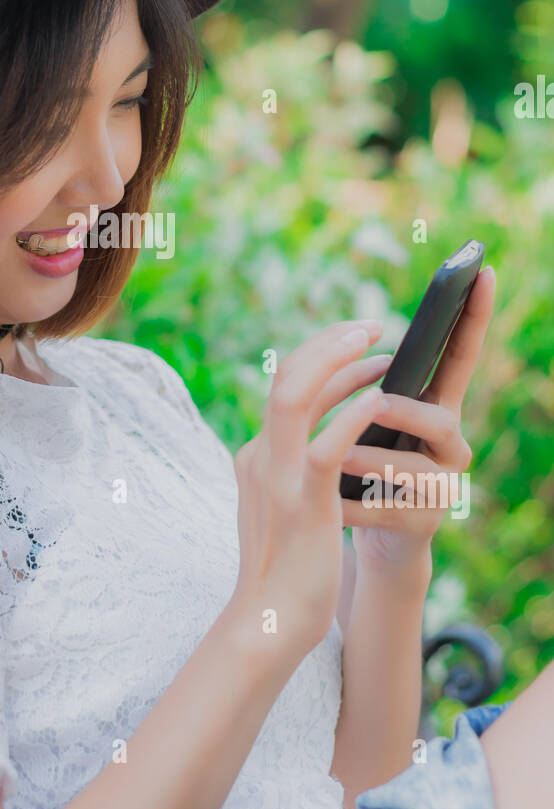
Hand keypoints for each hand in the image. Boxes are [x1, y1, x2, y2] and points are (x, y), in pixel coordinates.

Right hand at [231, 318, 389, 650]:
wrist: (269, 621)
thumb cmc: (286, 569)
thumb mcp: (283, 507)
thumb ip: (293, 471)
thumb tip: (320, 444)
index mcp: (258, 455)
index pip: (284, 386)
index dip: (320, 355)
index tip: (356, 343)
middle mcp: (261, 455)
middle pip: (285, 376)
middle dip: (329, 344)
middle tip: (370, 327)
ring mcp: (278, 476)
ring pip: (297, 397)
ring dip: (340, 364)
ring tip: (380, 350)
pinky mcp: (302, 502)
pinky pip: (326, 445)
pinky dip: (352, 415)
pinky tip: (379, 402)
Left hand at [340, 265, 496, 573]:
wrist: (375, 538)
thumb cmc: (369, 467)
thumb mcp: (371, 422)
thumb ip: (369, 387)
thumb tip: (342, 338)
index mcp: (439, 408)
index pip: (461, 355)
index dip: (472, 315)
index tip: (481, 270)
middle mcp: (452, 444)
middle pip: (437, 419)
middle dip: (402, 412)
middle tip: (374, 405)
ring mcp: (442, 487)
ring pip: (407, 468)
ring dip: (365, 460)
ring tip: (336, 459)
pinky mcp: (422, 524)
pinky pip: (381, 509)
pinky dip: (347, 504)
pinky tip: (326, 508)